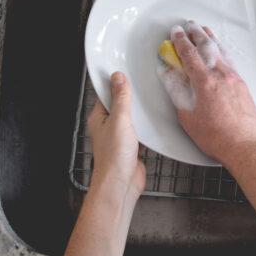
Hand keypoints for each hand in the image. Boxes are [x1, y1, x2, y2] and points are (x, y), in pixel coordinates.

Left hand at [88, 71, 145, 199]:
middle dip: (132, 97)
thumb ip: (120, 98)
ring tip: (152, 102)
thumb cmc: (114, 157)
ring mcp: (120, 137)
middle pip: (121, 105)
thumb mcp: (119, 120)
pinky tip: (155, 123)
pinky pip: (141, 131)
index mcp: (99, 118)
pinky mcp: (132, 146)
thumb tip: (117, 78)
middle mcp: (108, 126)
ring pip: (132, 118)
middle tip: (144, 85)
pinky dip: (148, 127)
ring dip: (141, 113)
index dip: (116, 82)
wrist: (121, 185)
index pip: (106, 94)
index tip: (127, 71)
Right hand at [158, 20, 255, 165]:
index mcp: (205, 82)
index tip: (175, 32)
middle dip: (196, 33)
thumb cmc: (216, 136)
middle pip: (207, 46)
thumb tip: (168, 75)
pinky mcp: (242, 84)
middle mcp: (222, 75)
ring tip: (204, 30)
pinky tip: (220, 50)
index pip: (189, 54)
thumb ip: (177, 92)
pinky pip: (230, 60)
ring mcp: (234, 78)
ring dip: (210, 38)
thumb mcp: (187, 116)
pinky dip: (222, 50)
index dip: (180, 40)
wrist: (243, 146)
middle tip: (189, 25)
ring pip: (221, 51)